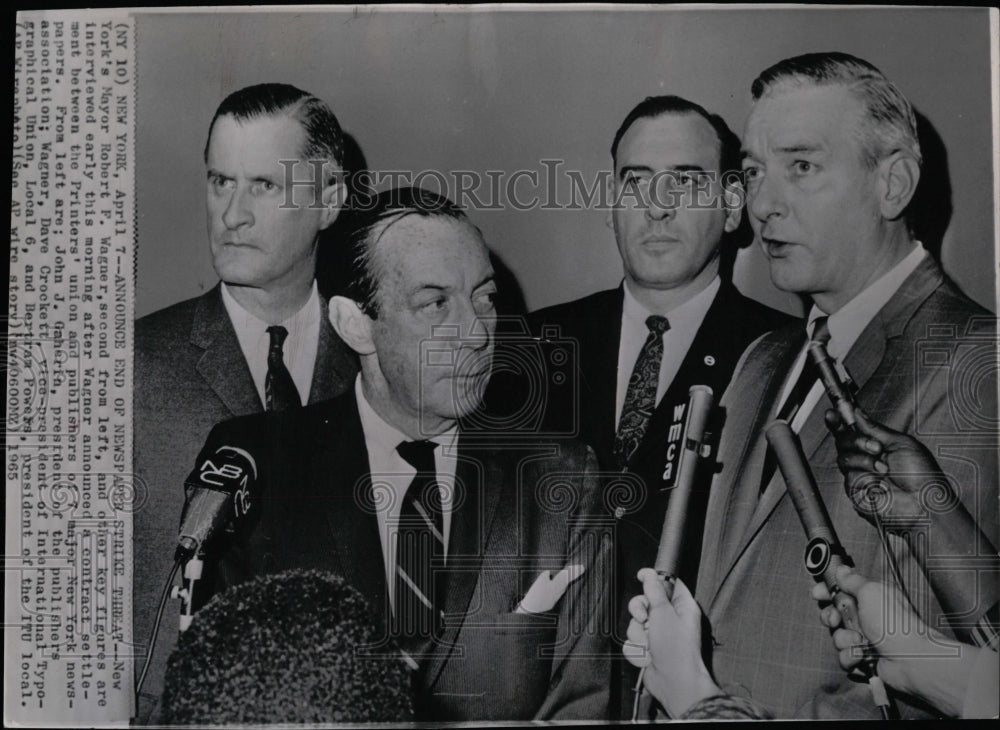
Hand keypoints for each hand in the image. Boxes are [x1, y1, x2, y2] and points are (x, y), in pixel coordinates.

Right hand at [622, 568, 719, 717]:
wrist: (673, 682)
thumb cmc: (677, 649)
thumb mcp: (664, 613)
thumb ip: (654, 591)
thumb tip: (649, 575)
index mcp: (681, 607)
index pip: (667, 584)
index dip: (653, 578)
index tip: (641, 575)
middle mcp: (670, 619)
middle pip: (645, 602)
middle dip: (639, 612)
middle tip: (644, 619)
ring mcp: (658, 634)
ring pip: (635, 623)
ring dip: (638, 635)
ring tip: (649, 645)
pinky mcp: (648, 648)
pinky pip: (632, 641)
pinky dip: (636, 649)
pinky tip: (647, 656)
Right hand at [812, 565, 970, 716]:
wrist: (910, 659)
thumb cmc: (895, 624)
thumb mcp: (871, 592)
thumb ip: (852, 580)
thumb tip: (842, 569)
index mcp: (868, 599)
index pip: (839, 591)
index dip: (825, 592)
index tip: (818, 593)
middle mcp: (865, 618)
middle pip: (833, 614)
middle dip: (831, 617)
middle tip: (837, 619)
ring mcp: (864, 639)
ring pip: (837, 637)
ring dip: (845, 639)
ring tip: (860, 640)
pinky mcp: (863, 658)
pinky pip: (844, 656)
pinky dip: (852, 656)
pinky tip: (864, 655)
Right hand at [824, 408, 953, 529]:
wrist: (923, 502)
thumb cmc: (922, 476)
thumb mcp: (901, 443)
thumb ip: (875, 428)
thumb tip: (858, 414)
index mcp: (877, 445)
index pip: (851, 430)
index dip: (838, 422)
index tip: (832, 414)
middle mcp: (865, 459)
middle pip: (842, 441)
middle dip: (856, 440)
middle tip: (875, 446)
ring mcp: (860, 474)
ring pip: (844, 458)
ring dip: (864, 459)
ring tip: (883, 467)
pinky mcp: (856, 491)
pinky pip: (849, 476)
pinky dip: (866, 476)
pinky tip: (880, 482)